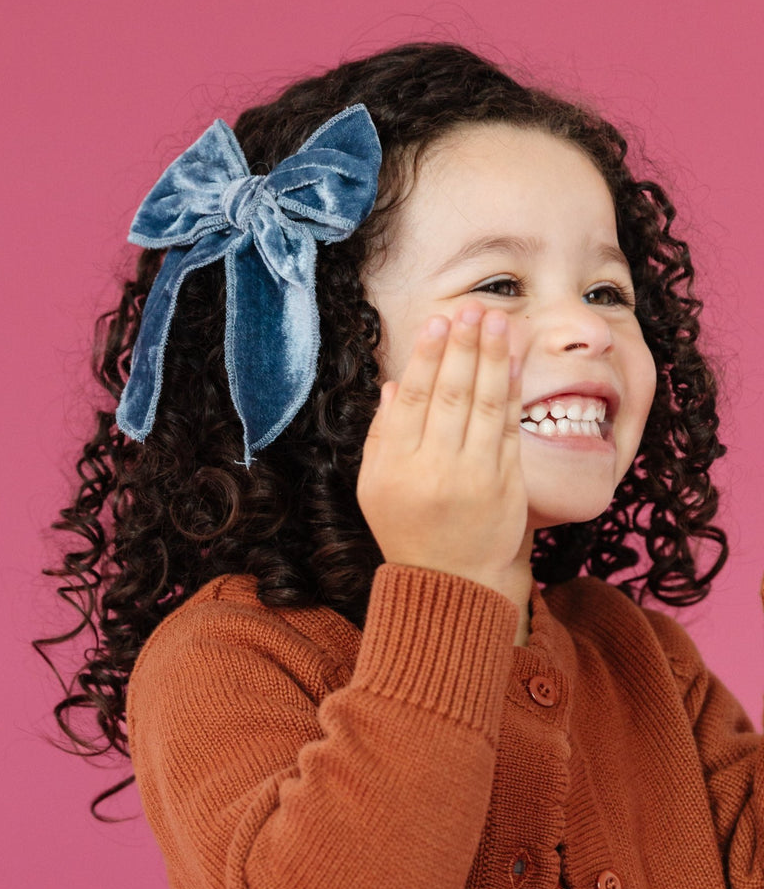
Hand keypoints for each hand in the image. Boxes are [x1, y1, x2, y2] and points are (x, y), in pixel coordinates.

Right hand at [357, 303, 528, 597]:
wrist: (449, 580)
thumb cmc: (406, 528)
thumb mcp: (374, 487)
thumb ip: (381, 436)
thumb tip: (393, 385)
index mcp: (397, 467)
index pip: (414, 400)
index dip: (427, 358)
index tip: (438, 323)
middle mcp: (435, 468)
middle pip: (452, 394)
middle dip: (464, 346)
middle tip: (471, 308)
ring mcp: (475, 475)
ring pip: (485, 405)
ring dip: (493, 357)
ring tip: (497, 320)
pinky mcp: (507, 483)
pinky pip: (511, 428)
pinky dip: (513, 393)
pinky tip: (514, 362)